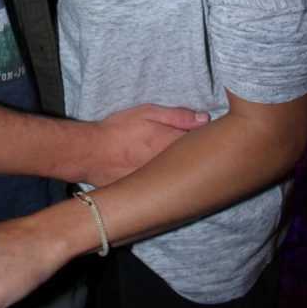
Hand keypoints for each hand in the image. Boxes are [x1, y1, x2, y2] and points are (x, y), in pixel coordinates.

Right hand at [84, 103, 209, 185]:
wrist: (91, 154)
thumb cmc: (118, 130)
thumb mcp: (146, 113)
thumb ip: (177, 116)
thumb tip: (205, 119)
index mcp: (173, 145)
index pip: (205, 145)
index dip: (212, 140)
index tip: (215, 137)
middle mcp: (172, 167)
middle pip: (200, 165)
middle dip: (206, 160)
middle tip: (208, 151)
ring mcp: (163, 184)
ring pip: (187, 179)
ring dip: (191, 173)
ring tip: (191, 165)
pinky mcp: (153, 195)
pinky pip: (172, 190)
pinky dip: (176, 185)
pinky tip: (173, 181)